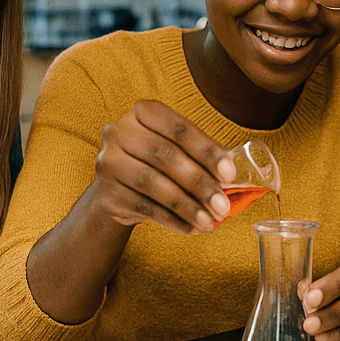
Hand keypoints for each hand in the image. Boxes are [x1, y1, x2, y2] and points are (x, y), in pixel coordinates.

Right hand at [91, 100, 235, 234]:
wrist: (116, 192)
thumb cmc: (155, 165)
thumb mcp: (176, 151)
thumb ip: (201, 157)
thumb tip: (233, 178)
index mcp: (143, 112)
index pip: (180, 129)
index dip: (207, 151)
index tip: (231, 174)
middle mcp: (120, 131)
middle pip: (166, 157)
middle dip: (200, 183)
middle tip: (223, 206)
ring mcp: (108, 162)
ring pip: (154, 185)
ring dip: (188, 206)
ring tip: (210, 222)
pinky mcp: (106, 193)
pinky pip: (145, 207)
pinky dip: (173, 220)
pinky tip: (191, 228)